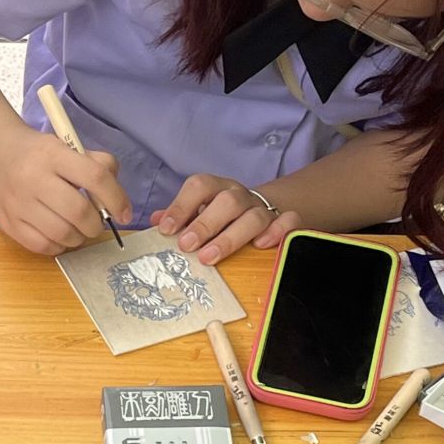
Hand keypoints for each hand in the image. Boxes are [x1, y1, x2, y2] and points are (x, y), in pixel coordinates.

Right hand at [0, 126, 131, 255]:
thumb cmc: (34, 151)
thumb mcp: (66, 145)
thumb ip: (96, 165)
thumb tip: (116, 198)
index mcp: (52, 155)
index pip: (94, 178)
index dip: (116, 199)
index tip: (124, 212)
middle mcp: (33, 178)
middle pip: (78, 212)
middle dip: (96, 224)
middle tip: (96, 223)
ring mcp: (17, 203)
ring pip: (61, 233)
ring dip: (78, 237)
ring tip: (77, 229)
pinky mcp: (7, 222)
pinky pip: (41, 246)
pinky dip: (58, 246)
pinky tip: (59, 235)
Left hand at [149, 174, 298, 265]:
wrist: (262, 211)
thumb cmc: (221, 217)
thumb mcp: (199, 212)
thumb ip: (180, 216)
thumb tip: (155, 220)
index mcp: (216, 188)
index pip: (199, 186)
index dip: (181, 206)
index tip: (166, 230)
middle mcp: (239, 195)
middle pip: (227, 201)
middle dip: (205, 224)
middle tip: (186, 246)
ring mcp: (263, 208)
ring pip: (253, 215)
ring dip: (231, 237)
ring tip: (210, 257)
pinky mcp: (284, 220)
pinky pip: (289, 220)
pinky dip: (278, 231)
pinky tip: (261, 246)